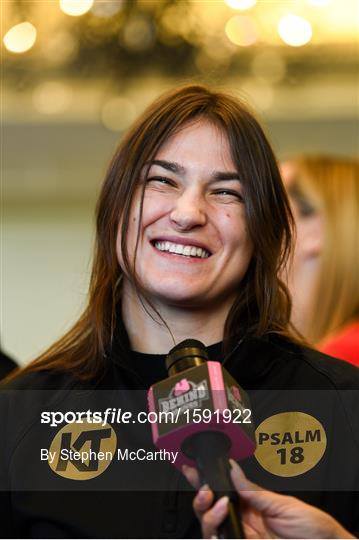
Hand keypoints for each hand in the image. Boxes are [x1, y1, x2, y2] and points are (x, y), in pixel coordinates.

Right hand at [182, 459, 354, 538]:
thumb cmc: (312, 528)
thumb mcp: (283, 503)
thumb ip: (255, 490)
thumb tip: (233, 469)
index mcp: (252, 505)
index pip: (224, 491)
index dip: (206, 480)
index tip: (192, 468)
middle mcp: (243, 522)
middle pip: (209, 510)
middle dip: (200, 498)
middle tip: (204, 489)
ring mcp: (242, 538)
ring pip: (210, 529)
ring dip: (208, 514)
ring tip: (220, 505)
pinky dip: (213, 536)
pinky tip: (219, 528)